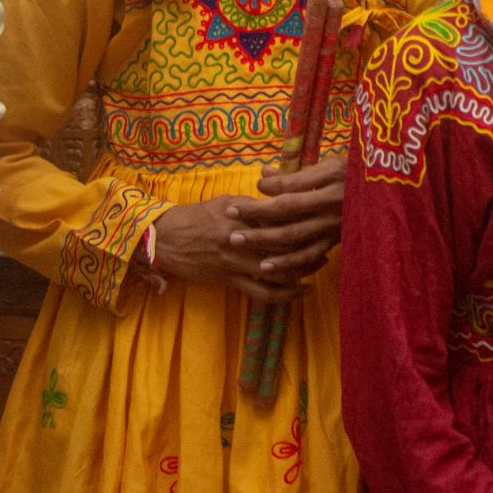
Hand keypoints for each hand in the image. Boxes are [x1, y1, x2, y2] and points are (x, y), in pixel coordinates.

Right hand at [151, 199, 307, 303]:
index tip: (320, 214)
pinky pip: (262, 293)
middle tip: (328, 240)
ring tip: (319, 264)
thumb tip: (282, 197)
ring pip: (279, 271)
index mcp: (243, 214)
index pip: (281, 216)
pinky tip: (301, 291)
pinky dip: (285, 295)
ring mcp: (236, 262)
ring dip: (303, 269)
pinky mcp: (230, 280)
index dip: (304, 217)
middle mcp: (242, 239)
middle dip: (310, 243)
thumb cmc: (197, 215)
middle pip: (285, 243)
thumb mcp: (227, 201)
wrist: (164, 238)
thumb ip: (255, 202)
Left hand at [236, 156, 347, 280]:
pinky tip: (266, 266)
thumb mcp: (331, 165)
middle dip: (256, 215)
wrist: (391, 196)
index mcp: (332, 181)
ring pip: (294, 238)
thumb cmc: (357, 175)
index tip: (252, 187)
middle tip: (230, 216)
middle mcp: (332, 206)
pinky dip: (287, 264)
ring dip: (263, 241)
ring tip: (237, 242)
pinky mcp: (335, 243)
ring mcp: (334, 227)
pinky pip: (308, 257)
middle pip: (288, 212)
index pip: (294, 185)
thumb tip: (263, 175)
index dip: (270, 187)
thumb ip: (297, 174)